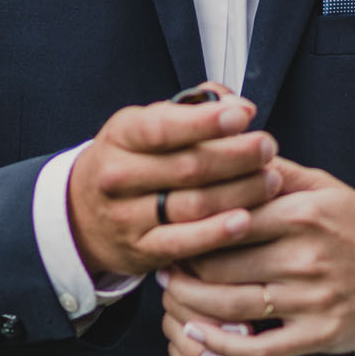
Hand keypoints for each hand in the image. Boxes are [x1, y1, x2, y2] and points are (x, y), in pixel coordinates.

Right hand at [66, 87, 282, 281]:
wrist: (84, 214)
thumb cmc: (132, 161)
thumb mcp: (148, 124)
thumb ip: (193, 108)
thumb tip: (236, 104)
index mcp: (121, 136)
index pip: (162, 127)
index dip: (206, 122)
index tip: (244, 116)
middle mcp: (119, 176)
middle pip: (187, 167)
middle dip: (237, 156)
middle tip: (268, 147)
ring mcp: (127, 216)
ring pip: (192, 205)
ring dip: (239, 193)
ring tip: (270, 181)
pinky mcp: (141, 251)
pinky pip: (183, 244)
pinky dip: (216, 234)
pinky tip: (245, 220)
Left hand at [159, 162, 354, 355]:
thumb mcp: (326, 187)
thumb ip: (279, 173)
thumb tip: (234, 149)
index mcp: (302, 214)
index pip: (226, 220)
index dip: (191, 228)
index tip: (172, 231)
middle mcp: (306, 256)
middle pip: (220, 266)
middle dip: (184, 269)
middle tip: (164, 267)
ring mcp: (312, 300)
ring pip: (231, 307)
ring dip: (191, 307)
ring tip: (173, 298)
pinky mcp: (318, 335)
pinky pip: (258, 348)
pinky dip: (222, 345)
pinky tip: (201, 336)